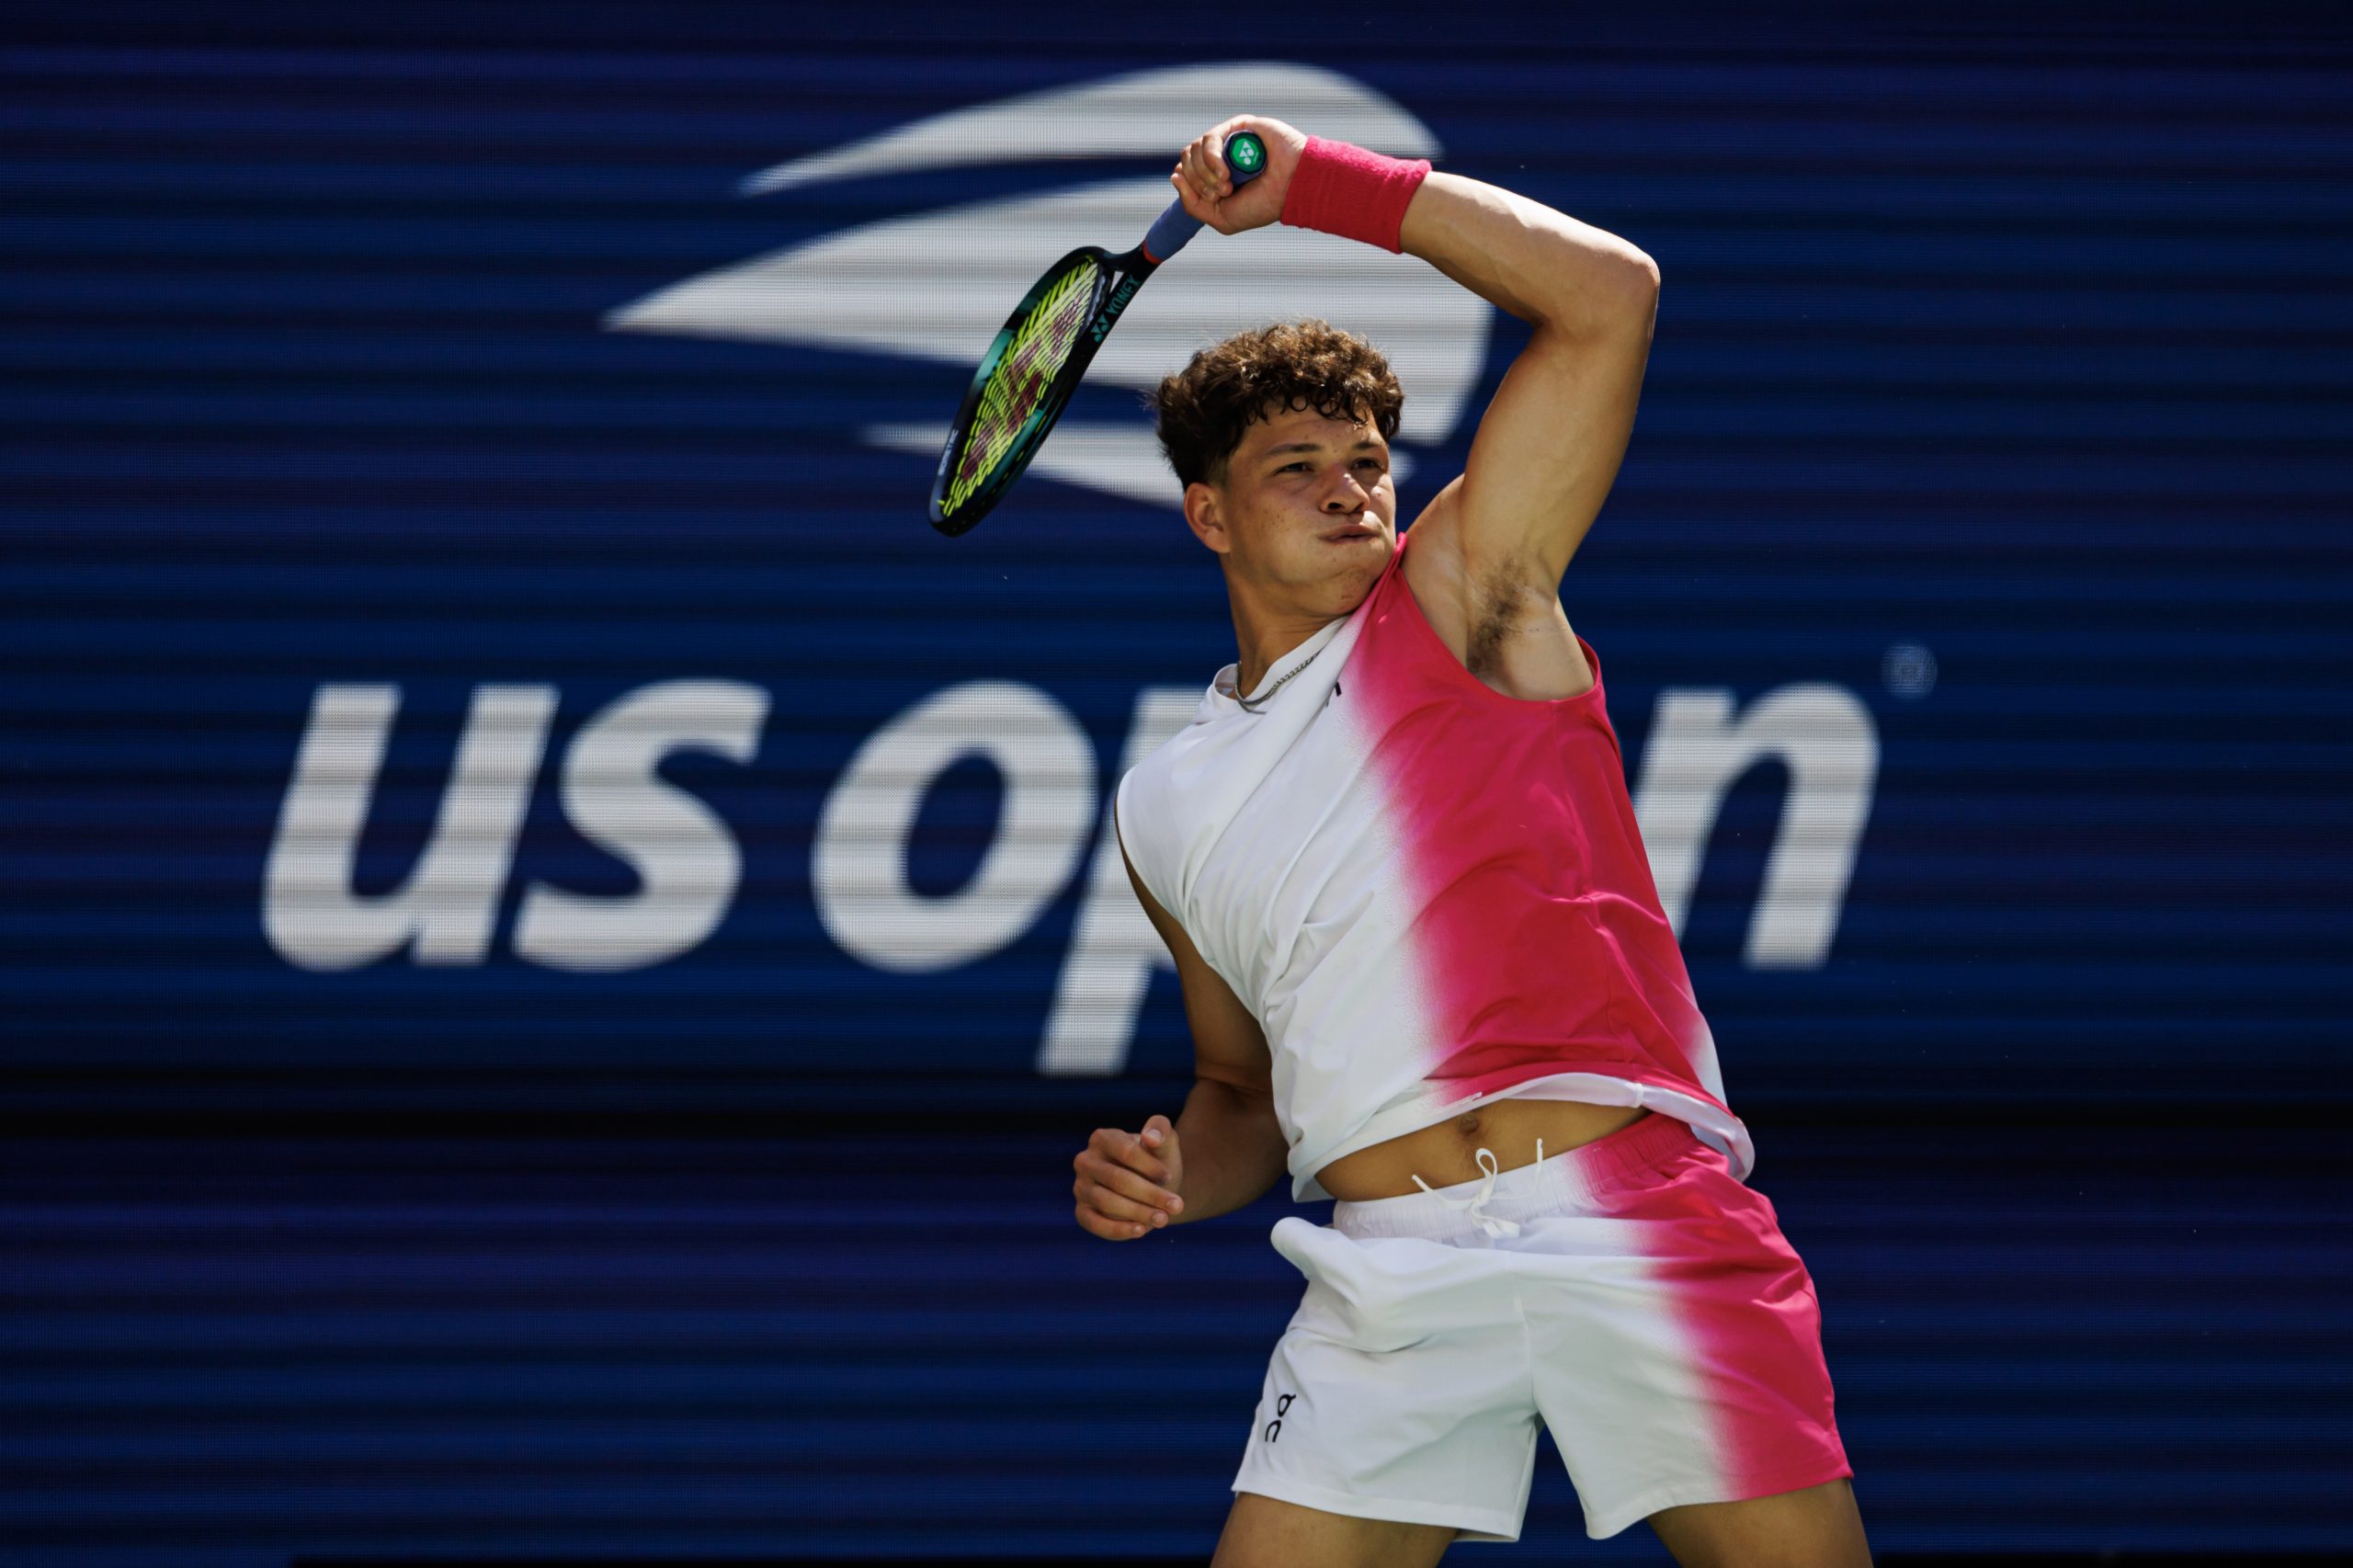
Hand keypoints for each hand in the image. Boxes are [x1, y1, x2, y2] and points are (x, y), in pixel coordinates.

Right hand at [1072, 1113, 1185, 1239]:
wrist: (1153, 1187)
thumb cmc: (1157, 1161)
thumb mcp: (1165, 1142)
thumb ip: (1161, 1130)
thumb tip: (1150, 1137)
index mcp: (1102, 1138)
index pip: (1126, 1151)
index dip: (1150, 1166)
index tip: (1169, 1176)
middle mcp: (1085, 1161)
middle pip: (1117, 1179)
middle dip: (1150, 1194)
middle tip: (1177, 1206)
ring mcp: (1080, 1188)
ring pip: (1107, 1202)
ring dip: (1139, 1213)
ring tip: (1164, 1218)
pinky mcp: (1082, 1212)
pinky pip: (1095, 1223)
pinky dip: (1118, 1229)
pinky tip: (1141, 1230)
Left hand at [1169, 115, 1305, 236]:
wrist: (1291, 190)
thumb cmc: (1262, 205)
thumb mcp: (1221, 218)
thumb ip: (1192, 204)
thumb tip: (1174, 176)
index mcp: (1214, 175)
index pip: (1183, 172)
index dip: (1190, 186)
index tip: (1213, 198)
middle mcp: (1220, 155)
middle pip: (1186, 160)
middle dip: (1199, 181)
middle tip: (1223, 192)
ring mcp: (1228, 140)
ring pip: (1193, 149)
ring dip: (1206, 173)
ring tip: (1227, 184)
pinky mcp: (1238, 126)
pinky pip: (1209, 138)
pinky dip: (1211, 159)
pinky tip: (1226, 172)